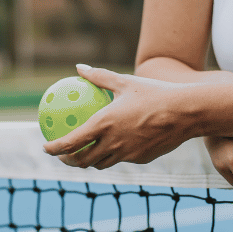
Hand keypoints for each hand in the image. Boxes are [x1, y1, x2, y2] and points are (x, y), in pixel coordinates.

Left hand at [43, 64, 194, 169]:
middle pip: (82, 161)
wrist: (186, 112)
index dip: (54, 149)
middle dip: (69, 161)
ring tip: (86, 154)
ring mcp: (126, 154)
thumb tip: (78, 68)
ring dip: (90, 161)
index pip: (70, 143)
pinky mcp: (140, 159)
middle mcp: (112, 143)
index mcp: (103, 124)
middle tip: (64, 156)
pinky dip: (114, 155)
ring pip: (101, 164)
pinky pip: (122, 159)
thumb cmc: (155, 92)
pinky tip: (115, 147)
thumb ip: (98, 76)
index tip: (46, 146)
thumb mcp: (124, 82)